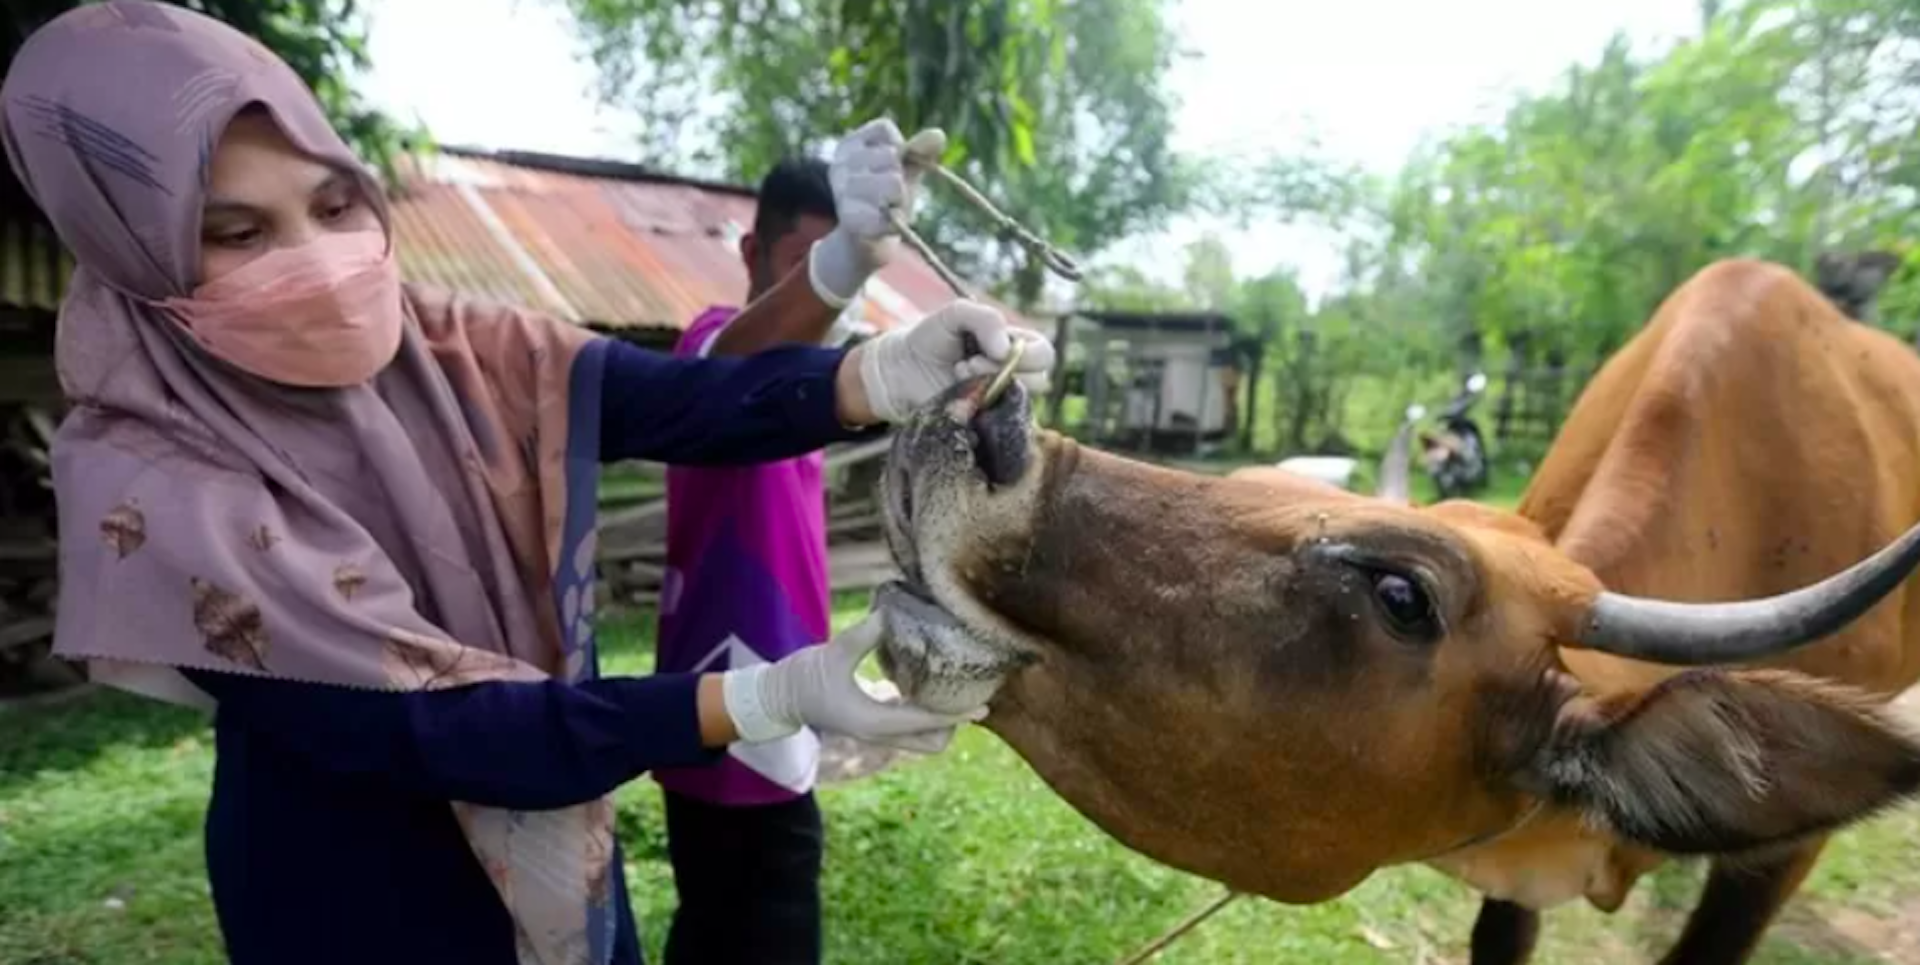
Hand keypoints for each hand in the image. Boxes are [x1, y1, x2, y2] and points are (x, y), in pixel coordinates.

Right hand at [720, 616, 981, 752]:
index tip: (982, 708)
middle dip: (953, 725)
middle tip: (972, 697)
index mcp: (872, 722)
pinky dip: (923, 714)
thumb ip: (864, 636)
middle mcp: (878, 734)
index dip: (956, 715)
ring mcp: (874, 733)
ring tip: (957, 692)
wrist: (777, 698)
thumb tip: (891, 613)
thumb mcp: (834, 652)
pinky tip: (929, 685)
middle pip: (931, 743)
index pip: (925, 723)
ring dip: (940, 722)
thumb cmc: (802, 677)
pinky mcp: (870, 724)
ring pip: (920, 739)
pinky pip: (907, 726)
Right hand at [808, 118, 947, 307]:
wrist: (865, 245)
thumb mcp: (905, 170)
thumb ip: (919, 151)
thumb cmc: (886, 199)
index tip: (890, 168)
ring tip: (887, 211)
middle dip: (900, 179)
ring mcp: (841, 193)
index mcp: (848, 146)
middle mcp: (838, 165)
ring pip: (893, 183)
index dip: (900, 149)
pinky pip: (889, 213)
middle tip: (890, 197)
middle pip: (891, 157)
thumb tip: (938, 134)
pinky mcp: (850, 220)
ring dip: (899, 202)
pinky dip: (894, 223)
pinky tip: (884, 226)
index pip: (884, 129)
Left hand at [840, 299, 1056, 424]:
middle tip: (968, 364)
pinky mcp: (984, 422)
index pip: (1044, 354)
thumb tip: (1006, 350)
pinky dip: (978, 408)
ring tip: (957, 376)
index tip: (989, 349)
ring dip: (988, 387)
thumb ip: (985, 318)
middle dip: (1002, 370)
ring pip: (1019, 401)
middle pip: (1039, 381)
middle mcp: (1013, 375)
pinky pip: (1000, 424)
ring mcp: (1000, 401)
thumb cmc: (931, 338)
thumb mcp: (955, 314)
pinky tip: (957, 396)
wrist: (900, 368)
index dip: (1025, 354)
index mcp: (1014, 347)